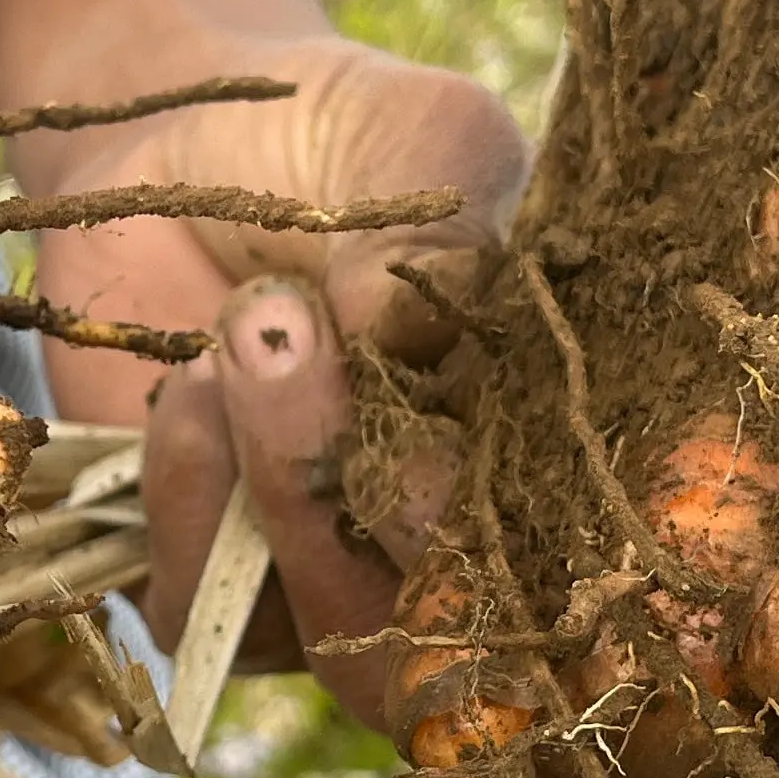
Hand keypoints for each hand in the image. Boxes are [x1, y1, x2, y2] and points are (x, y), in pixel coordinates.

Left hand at [0, 0, 527, 724]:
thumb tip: (399, 330)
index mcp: (556, 456)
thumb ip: (449, 234)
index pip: (602, 577)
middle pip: (461, 641)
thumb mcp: (423, 142)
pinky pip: (199, 611)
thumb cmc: (335, 147)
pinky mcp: (202, 584)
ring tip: (254, 325)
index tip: (492, 426)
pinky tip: (187, 381)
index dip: (571, 555)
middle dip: (393, 507)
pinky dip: (192, 493)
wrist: (176, 136)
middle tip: (314, 337)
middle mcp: (455, 548)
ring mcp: (328, 585)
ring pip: (328, 628)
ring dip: (289, 480)